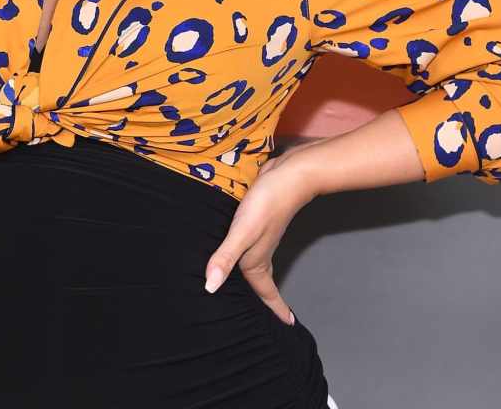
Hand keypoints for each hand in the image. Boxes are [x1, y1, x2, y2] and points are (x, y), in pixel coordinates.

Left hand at [202, 144, 321, 325]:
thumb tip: (210, 288)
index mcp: (256, 259)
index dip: (274, 309)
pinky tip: (237, 246)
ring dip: (255, 276)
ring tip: (249, 288)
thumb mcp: (243, 231)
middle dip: (264, 299)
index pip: (265, 292)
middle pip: (261, 281)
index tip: (288, 326)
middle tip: (265, 316)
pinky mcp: (257, 218)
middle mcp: (260, 250)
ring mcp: (260, 234)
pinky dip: (246, 252)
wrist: (290, 175)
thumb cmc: (268, 204)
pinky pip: (250, 243)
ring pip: (256, 262)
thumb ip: (226, 257)